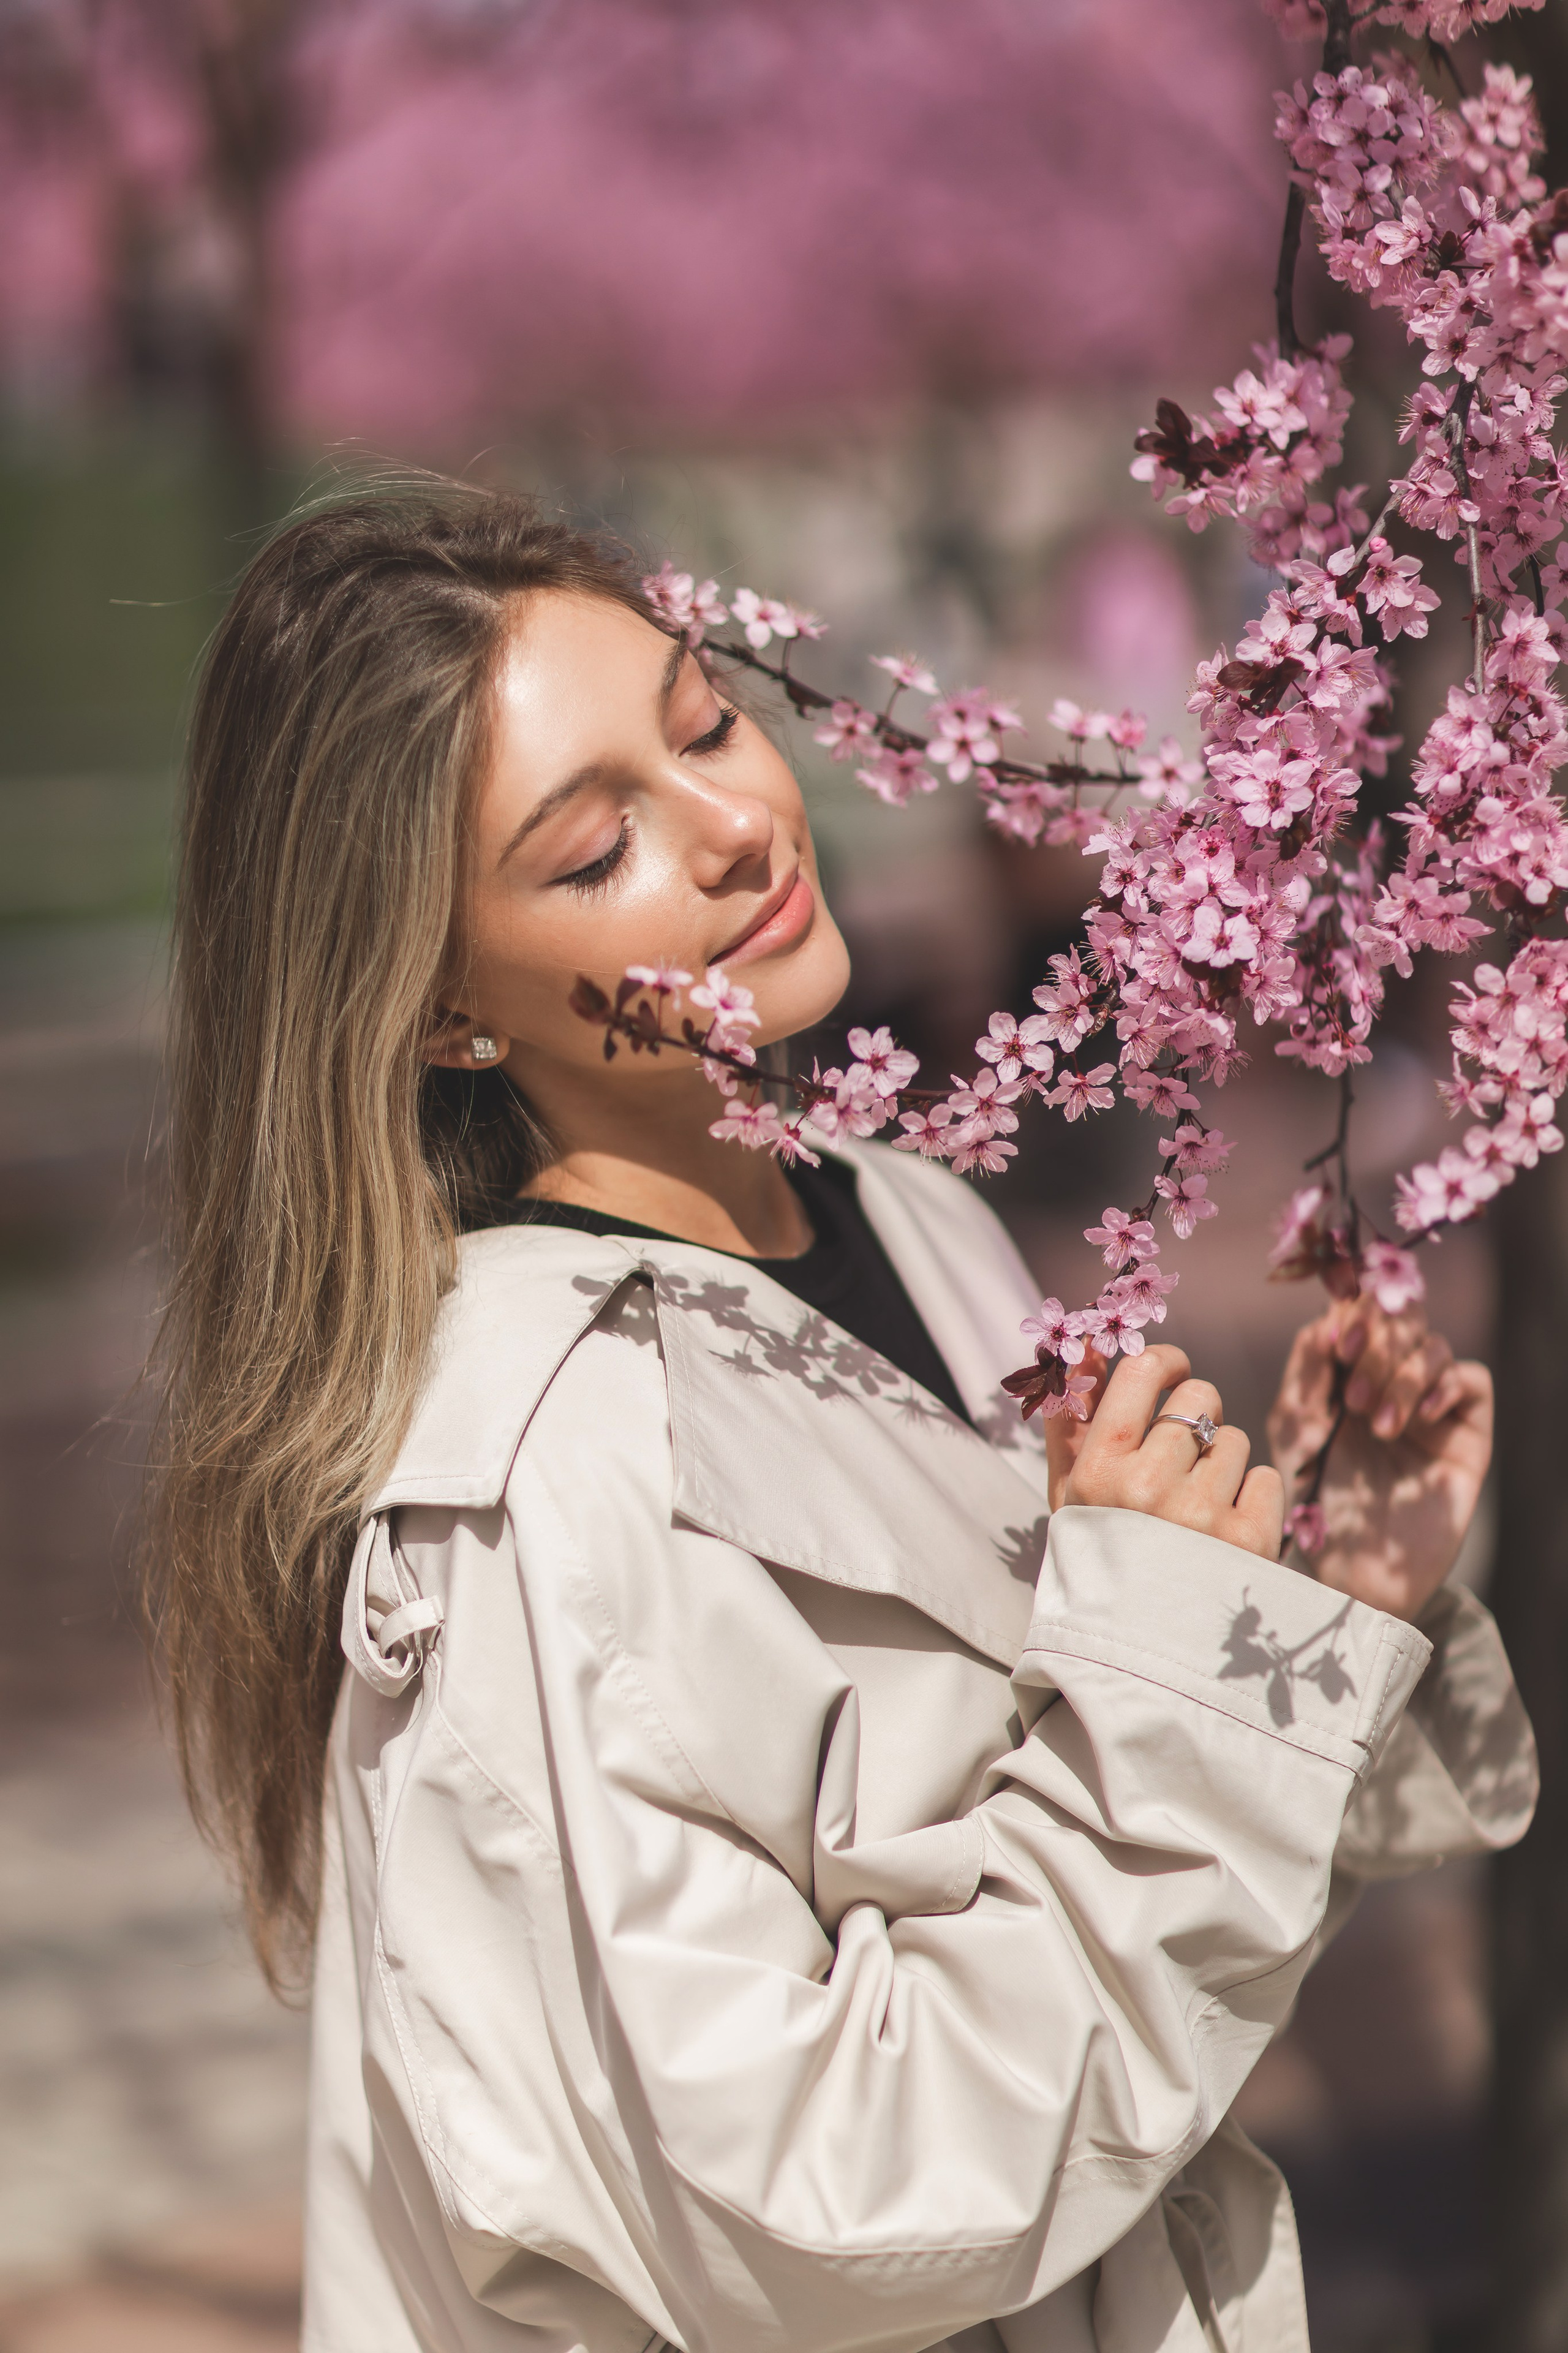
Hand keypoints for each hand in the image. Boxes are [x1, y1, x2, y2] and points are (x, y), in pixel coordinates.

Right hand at [1046, 1343, 1283, 1559]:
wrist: (1141, 1654)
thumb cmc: (1103, 1559)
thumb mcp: (1070, 1496)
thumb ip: (1072, 1421)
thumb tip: (1086, 1348)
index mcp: (1099, 1472)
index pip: (1143, 1372)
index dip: (1165, 1360)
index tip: (1170, 1371)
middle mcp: (1148, 1489)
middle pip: (1199, 1399)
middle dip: (1196, 1418)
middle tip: (1182, 1456)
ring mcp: (1201, 1516)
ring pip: (1236, 1439)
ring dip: (1223, 1464)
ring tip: (1198, 1506)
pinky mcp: (1250, 1543)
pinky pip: (1268, 1478)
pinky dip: (1253, 1498)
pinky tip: (1226, 1530)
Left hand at [1267, 1293, 1492, 1620]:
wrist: (1353, 1568)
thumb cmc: (1315, 1499)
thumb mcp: (1295, 1427)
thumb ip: (1308, 1368)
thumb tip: (1330, 1315)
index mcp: (1346, 1370)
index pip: (1361, 1311)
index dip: (1354, 1310)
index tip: (1339, 1343)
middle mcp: (1391, 1378)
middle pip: (1402, 1317)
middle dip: (1378, 1342)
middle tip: (1355, 1392)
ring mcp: (1431, 1404)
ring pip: (1433, 1346)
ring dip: (1401, 1376)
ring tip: (1376, 1425)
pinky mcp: (1466, 1432)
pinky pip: (1471, 1379)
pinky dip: (1443, 1386)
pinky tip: (1415, 1419)